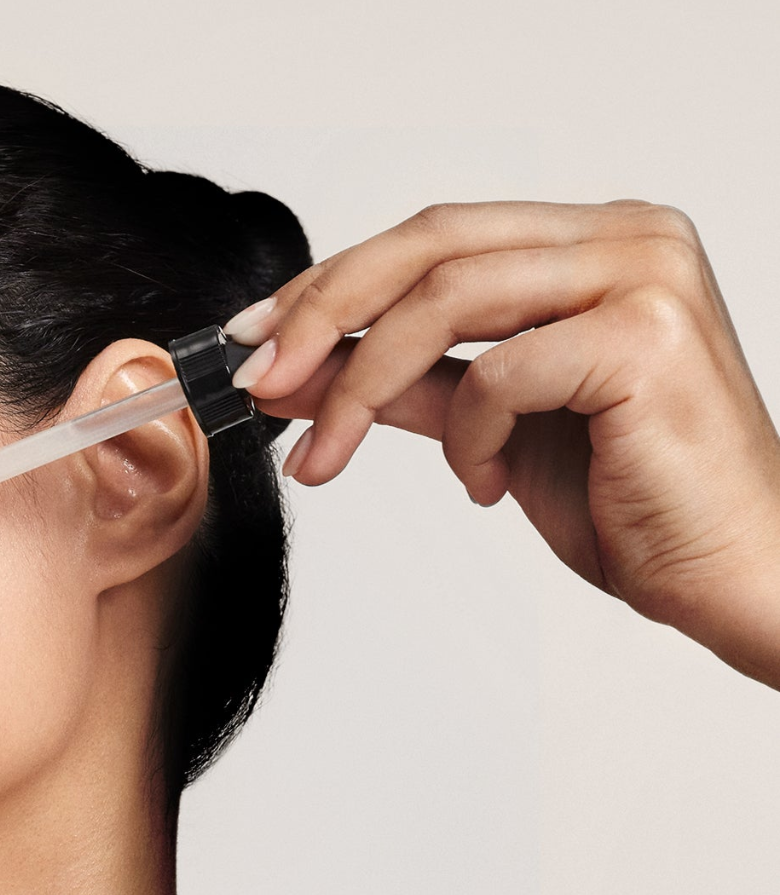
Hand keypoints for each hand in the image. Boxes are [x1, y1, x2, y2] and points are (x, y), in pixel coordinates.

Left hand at [231, 200, 779, 686]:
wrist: (729, 572)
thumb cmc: (628, 501)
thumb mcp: (489, 426)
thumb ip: (406, 383)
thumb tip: (294, 369)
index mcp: (593, 240)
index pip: (434, 234)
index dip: (330, 281)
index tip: (253, 337)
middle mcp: (627, 236)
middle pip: (430, 244)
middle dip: (321, 314)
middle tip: (258, 382)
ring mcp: (644, 275)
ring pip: (445, 301)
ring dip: (359, 386)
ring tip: (324, 457)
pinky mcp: (646, 335)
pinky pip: (497, 374)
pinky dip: (465, 439)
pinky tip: (483, 484)